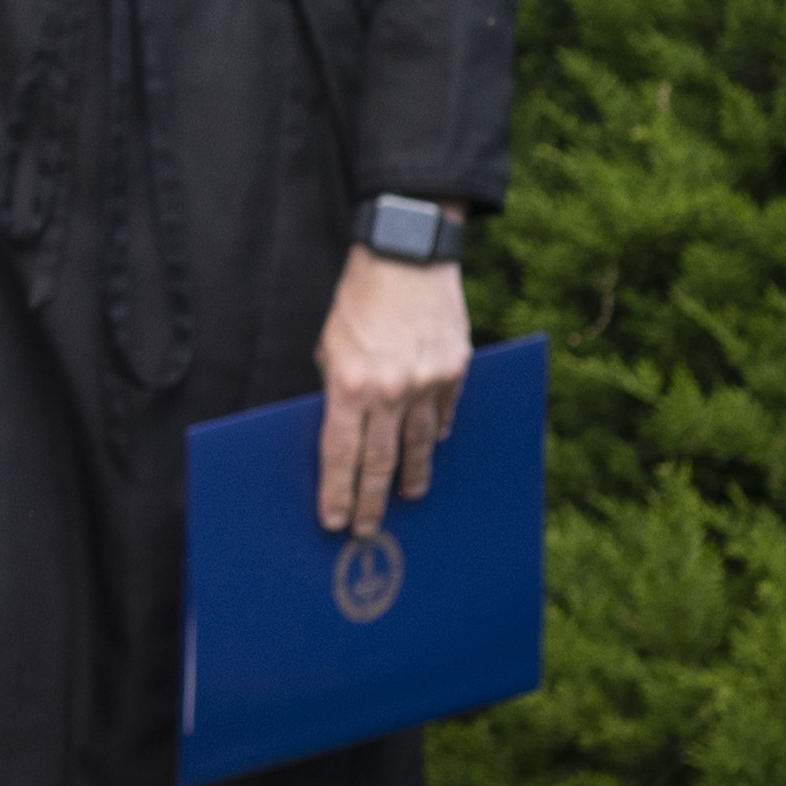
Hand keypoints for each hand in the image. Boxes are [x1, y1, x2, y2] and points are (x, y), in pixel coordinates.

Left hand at [314, 240, 470, 533]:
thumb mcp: (330, 346)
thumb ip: (337, 389)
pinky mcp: (456, 370)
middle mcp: (391, 391)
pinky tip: (433, 448)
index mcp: (349, 385)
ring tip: (406, 496)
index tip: (333, 521)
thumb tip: (344, 432)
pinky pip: (445, 413)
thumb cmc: (358, 301)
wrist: (406, 257)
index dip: (336, 491)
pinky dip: (437, 432)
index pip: (340, 453)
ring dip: (411, 475)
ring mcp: (428, 383)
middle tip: (368, 529)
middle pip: (380, 461)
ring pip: (419, 445)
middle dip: (371, 499)